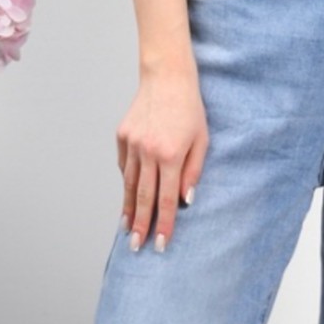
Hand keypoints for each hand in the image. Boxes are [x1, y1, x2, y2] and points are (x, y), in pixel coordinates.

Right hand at [116, 63, 208, 251]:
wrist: (166, 77)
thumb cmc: (190, 109)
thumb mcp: (202, 141)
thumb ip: (193, 172)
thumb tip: (186, 201)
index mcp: (170, 155)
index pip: (167, 200)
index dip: (164, 224)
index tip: (161, 244)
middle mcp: (147, 151)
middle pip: (142, 197)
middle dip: (140, 225)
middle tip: (136, 246)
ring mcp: (132, 143)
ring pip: (129, 184)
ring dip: (128, 209)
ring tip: (127, 228)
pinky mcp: (122, 136)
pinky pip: (125, 166)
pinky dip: (127, 183)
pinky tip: (128, 198)